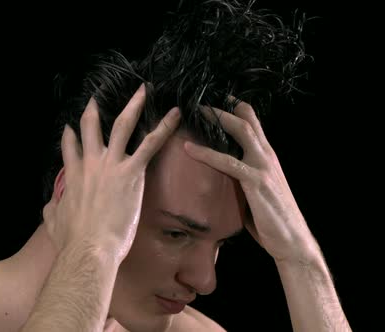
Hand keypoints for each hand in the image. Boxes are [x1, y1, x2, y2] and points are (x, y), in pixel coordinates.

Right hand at [43, 84, 180, 263]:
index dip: (70, 136)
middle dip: (94, 109)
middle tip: (98, 96)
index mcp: (73, 175)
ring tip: (142, 90)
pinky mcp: (131, 172)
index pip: (70, 147)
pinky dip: (164, 127)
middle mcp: (91, 163)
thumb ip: (51, 209)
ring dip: (132, 105)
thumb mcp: (53, 221)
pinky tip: (175, 114)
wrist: (89, 248)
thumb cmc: (72, 240)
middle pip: (91, 127)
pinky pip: (150, 144)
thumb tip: (50, 206)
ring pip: (122, 125)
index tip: (70, 128)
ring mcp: (111, 165)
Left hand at [183, 98, 319, 262]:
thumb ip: (243, 177)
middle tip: (200, 99)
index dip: (236, 108)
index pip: (253, 123)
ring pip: (240, 131)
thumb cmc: (272, 220)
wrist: (291, 241)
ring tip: (195, 111)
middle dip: (223, 107)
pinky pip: (227, 162)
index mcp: (267, 157)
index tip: (216, 98)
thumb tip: (222, 174)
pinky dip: (206, 153)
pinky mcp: (256, 182)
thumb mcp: (257, 191)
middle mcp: (267, 156)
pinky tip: (188, 148)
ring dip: (216, 119)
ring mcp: (263, 167)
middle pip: (246, 119)